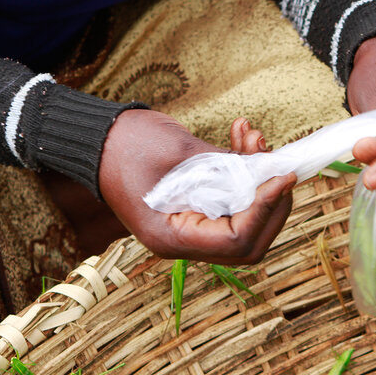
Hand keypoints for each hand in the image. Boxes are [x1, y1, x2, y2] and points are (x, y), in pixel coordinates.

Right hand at [98, 110, 295, 263]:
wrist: (94, 134)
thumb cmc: (125, 142)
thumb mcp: (179, 152)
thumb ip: (226, 167)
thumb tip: (270, 170)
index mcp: (171, 237)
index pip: (237, 240)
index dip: (266, 208)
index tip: (282, 175)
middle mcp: (183, 240)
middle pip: (250, 240)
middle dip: (272, 201)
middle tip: (278, 163)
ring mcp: (191, 225)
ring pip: (247, 220)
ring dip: (260, 180)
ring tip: (253, 137)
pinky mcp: (198, 207)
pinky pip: (234, 200)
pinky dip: (245, 171)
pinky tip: (242, 135)